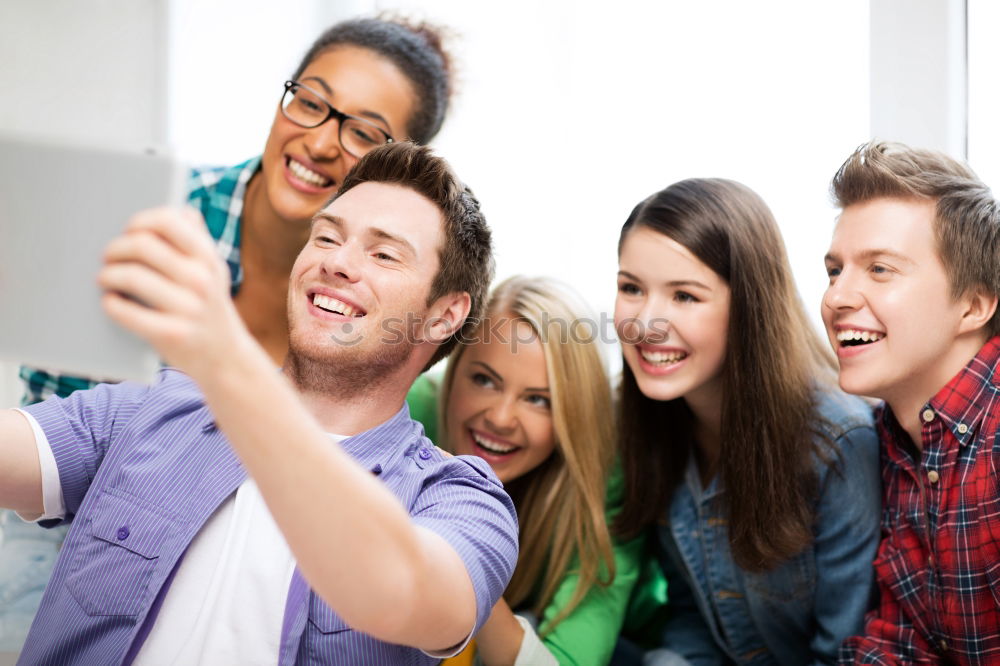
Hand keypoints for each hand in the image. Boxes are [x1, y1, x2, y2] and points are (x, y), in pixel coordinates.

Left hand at [98, 206, 251, 379]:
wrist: (226, 358)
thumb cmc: (209, 307)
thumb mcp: (213, 271)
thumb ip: (197, 239)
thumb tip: (175, 209)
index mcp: (209, 258)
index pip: (168, 221)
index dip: (139, 221)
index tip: (128, 230)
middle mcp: (202, 280)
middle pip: (142, 245)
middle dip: (115, 248)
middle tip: (107, 256)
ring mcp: (189, 308)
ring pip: (130, 276)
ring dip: (107, 275)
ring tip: (104, 278)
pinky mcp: (173, 334)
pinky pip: (126, 311)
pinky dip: (111, 304)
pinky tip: (110, 302)